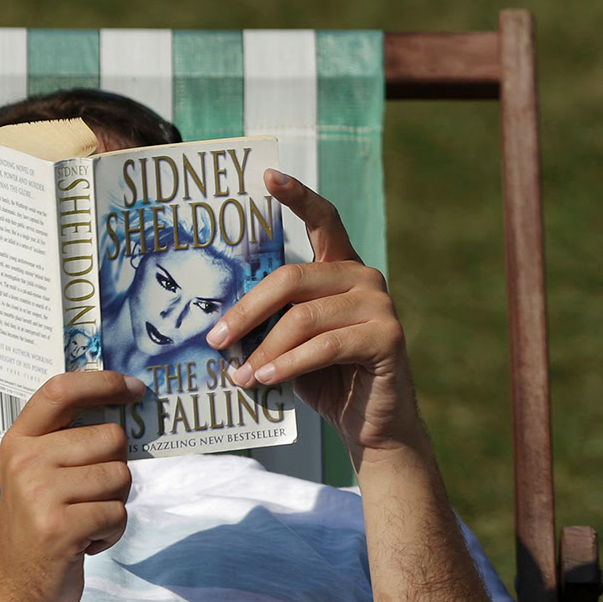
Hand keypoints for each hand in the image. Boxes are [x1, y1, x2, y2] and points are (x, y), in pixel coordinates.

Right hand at [0, 370, 143, 601]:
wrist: (10, 595)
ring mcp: (40, 493)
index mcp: (19, 442)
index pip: (61, 390)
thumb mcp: (36, 478)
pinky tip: (84, 544)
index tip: (134, 389)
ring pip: (120, 476)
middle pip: (111, 438)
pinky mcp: (59, 527)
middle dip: (114, 471)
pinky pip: (118, 513)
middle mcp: (25, 461)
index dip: (103, 382)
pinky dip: (111, 533)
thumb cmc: (36, 532)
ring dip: (113, 505)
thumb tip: (120, 407)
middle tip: (87, 499)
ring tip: (82, 522)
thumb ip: (64, 443)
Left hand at [203, 171, 424, 463]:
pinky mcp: (388, 336)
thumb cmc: (325, 379)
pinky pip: (325, 346)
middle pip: (292, 277)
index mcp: (341, 267)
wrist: (371, 425)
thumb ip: (272, 320)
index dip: (297, 195)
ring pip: (303, 317)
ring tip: (239, 375)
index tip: (268, 175)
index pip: (322, 219)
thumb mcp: (291, 343)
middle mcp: (364, 276)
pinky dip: (288, 365)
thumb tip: (216, 321)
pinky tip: (265, 380)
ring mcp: (380, 304)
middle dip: (247, 310)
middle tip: (214, 340)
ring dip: (264, 350)